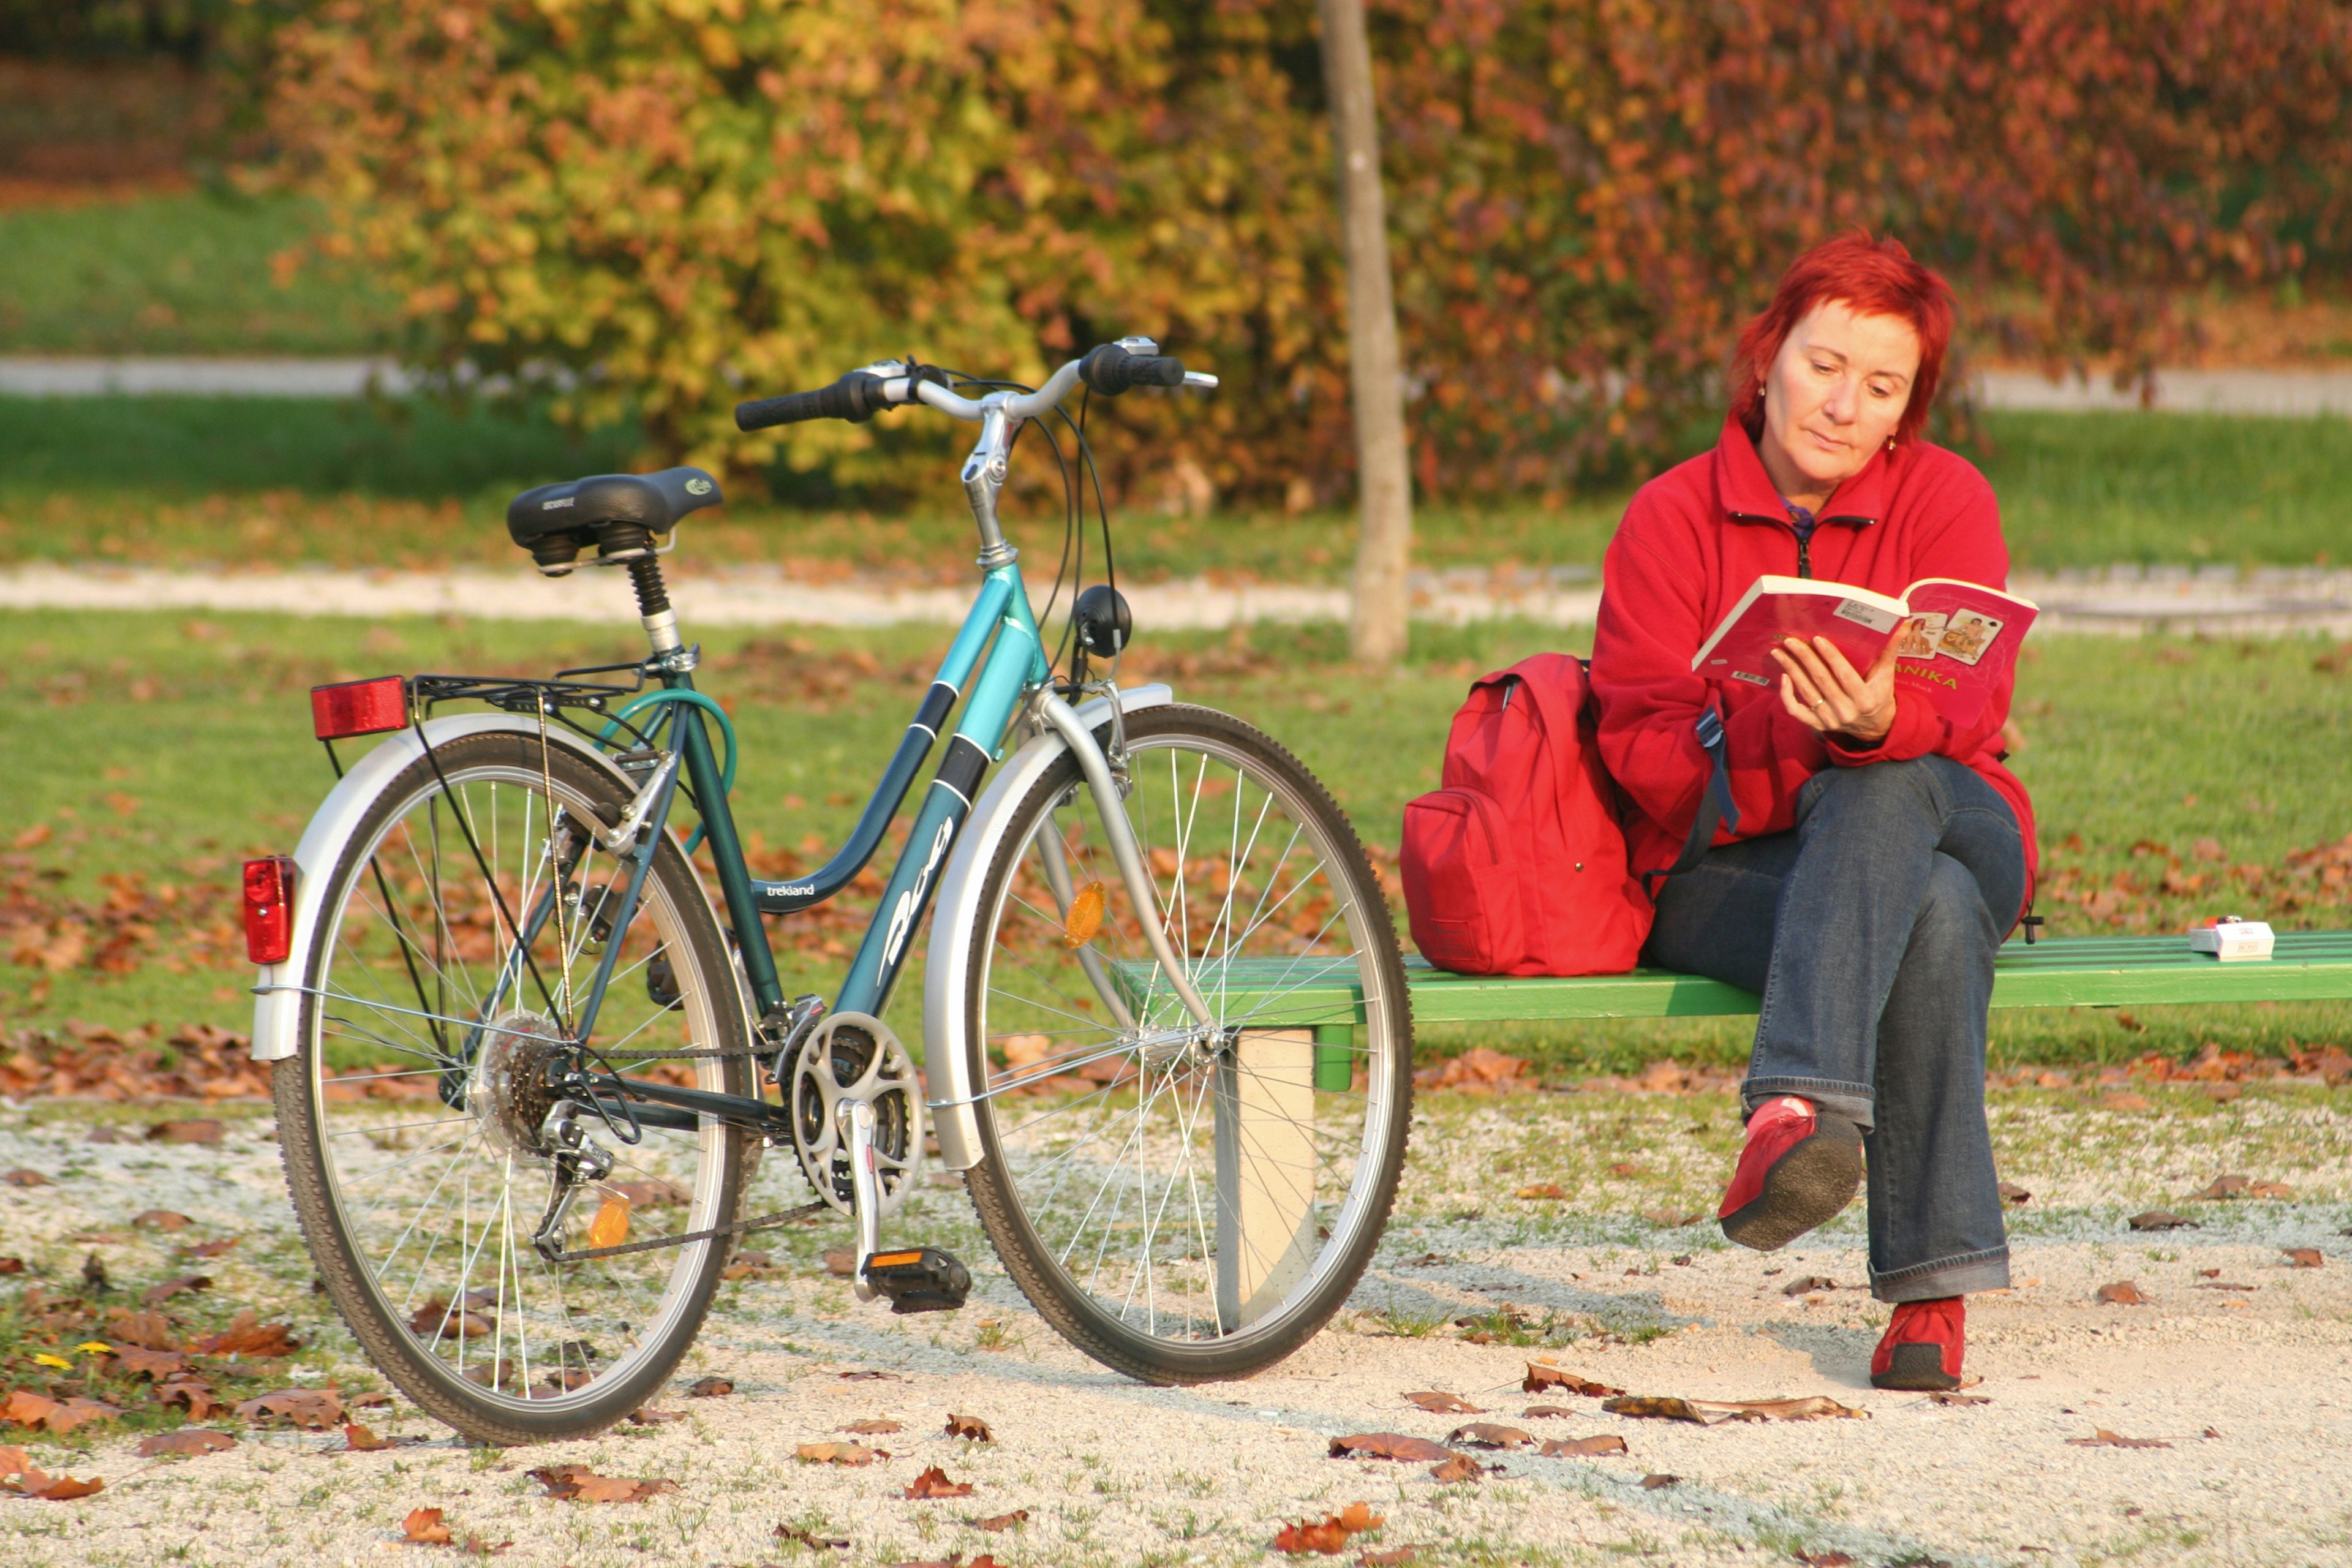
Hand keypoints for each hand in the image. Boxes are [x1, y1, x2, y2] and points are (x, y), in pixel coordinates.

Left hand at [1774, 635, 1897, 744]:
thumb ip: (1890, 651)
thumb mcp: (1886, 675)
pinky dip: (1787, 695)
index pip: (1844, 675)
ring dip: (1791, 670)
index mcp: (1865, 699)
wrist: (1874, 727)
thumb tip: (1902, 626)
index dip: (1830, 657)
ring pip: (1806, 692)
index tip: (1816, 639)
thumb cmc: (1879, 694)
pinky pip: (1797, 711)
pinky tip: (1784, 677)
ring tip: (1779, 652)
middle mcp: (1846, 711)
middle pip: (1821, 681)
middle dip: (1804, 659)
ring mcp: (1830, 720)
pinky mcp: (1818, 725)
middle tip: (1790, 641)